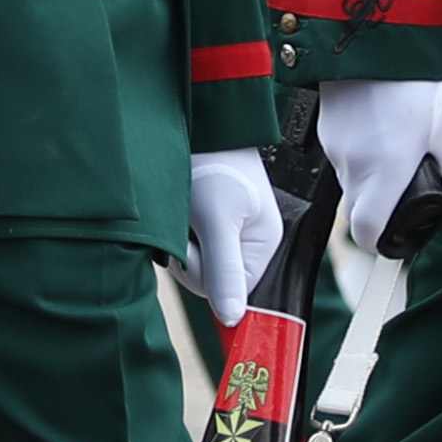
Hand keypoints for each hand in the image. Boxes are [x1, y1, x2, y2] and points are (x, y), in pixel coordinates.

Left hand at [182, 144, 280, 322]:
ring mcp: (229, 233)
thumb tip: (233, 320)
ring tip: (182, 210)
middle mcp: (249, 242)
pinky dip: (177, 232)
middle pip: (210, 280)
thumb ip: (224, 270)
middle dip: (188, 257)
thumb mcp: (216, 220)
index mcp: (264, 245)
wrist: (197, 122)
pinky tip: (179, 209)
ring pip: (195, 263)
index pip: (229, 291)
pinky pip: (189, 245)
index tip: (190, 246)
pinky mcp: (209, 222)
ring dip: (179, 242)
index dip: (201, 274)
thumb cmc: (211, 164)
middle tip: (185, 222)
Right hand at [315, 80, 441, 253]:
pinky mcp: (325, 131)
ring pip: (350, 182)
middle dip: (376, 208)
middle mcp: (354, 167)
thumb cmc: (414, 82)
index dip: (378, 242)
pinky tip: (376, 124)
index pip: (367, 232)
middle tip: (399, 187)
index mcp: (386, 173)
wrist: (375, 39)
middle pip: (356, 210)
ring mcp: (334, 149)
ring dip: (369, 175)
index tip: (390, 237)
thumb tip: (439, 175)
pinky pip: (342, 156)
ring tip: (392, 142)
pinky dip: (358, 151)